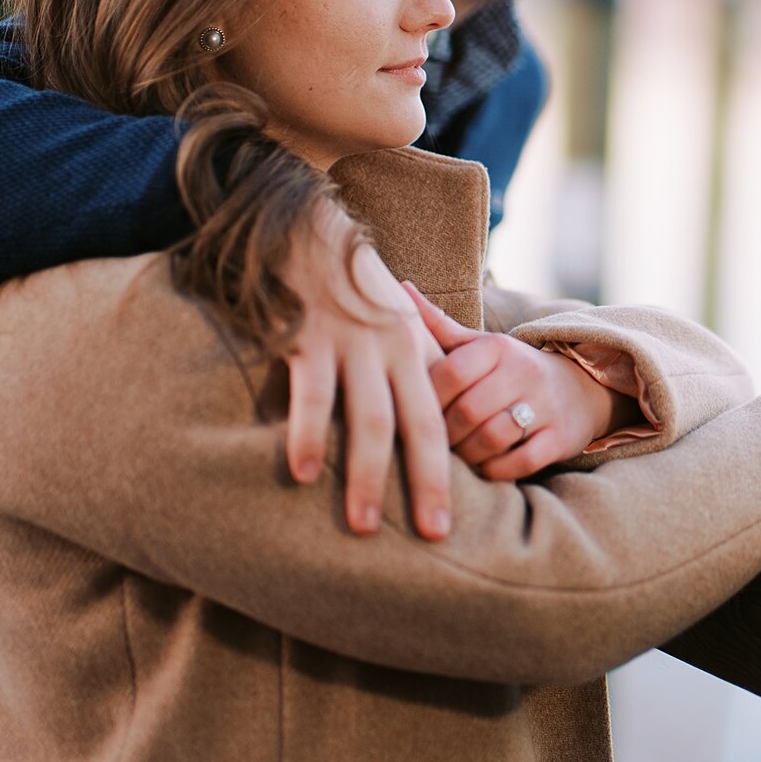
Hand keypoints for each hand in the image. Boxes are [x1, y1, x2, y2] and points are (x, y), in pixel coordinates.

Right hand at [280, 197, 453, 540]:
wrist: (310, 226)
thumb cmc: (350, 283)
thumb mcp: (392, 321)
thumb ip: (409, 365)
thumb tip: (423, 421)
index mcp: (414, 349)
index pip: (440, 416)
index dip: (450, 465)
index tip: (457, 511)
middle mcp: (392, 350)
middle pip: (417, 426)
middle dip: (426, 483)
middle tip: (434, 535)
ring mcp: (352, 345)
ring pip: (366, 419)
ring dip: (365, 474)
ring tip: (363, 527)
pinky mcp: (310, 337)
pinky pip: (311, 394)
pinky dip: (309, 435)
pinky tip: (303, 474)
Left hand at [424, 307, 628, 480]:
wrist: (580, 388)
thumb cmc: (512, 369)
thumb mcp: (480, 345)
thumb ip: (439, 325)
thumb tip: (400, 289)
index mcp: (499, 347)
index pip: (451, 372)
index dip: (427, 399)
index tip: (417, 412)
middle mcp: (525, 372)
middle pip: (468, 411)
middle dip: (444, 434)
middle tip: (433, 442)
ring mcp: (546, 406)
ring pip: (492, 439)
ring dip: (467, 455)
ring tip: (457, 455)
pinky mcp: (560, 438)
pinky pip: (519, 462)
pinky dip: (495, 469)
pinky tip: (485, 465)